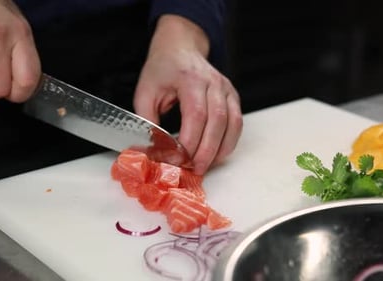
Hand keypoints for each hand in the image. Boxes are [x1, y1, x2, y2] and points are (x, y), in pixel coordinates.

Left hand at [133, 15, 242, 174]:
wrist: (180, 48)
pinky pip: (237, 123)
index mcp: (190, 79)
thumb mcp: (145, 92)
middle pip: (217, 121)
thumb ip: (147, 121)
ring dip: (219, 149)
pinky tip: (216, 155)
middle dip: (206, 151)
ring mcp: (227, 89)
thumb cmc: (162, 70)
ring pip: (232, 124)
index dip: (189, 141)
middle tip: (193, 169)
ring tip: (204, 166)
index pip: (196, 114)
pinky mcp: (233, 96)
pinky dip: (229, 142)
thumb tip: (152, 150)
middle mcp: (213, 82)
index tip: (177, 159)